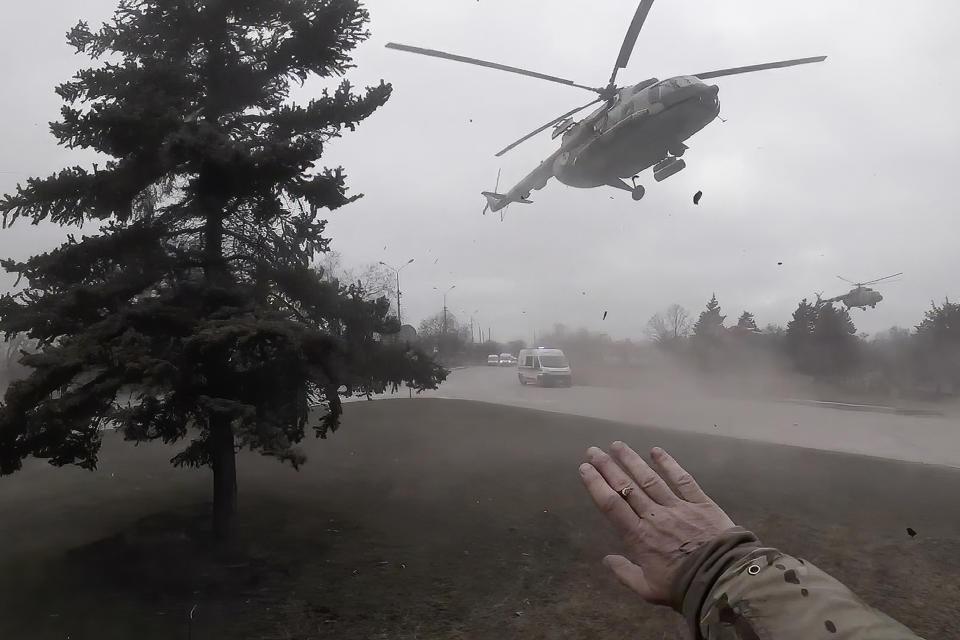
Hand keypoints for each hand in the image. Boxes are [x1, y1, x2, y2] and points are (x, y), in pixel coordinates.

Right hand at [579, 442, 734, 604]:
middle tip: (593, 451)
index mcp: (639, 537)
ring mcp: (678, 507)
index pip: (612, 505)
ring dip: (632, 460)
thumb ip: (625, 573)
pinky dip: (669, 464)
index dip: (596, 484)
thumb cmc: (683, 587)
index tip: (584, 468)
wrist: (723, 580)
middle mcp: (654, 516)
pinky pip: (682, 480)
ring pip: (649, 479)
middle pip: (626, 487)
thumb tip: (606, 559)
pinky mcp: (700, 503)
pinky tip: (656, 451)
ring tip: (617, 445)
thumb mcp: (648, 589)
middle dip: (608, 467)